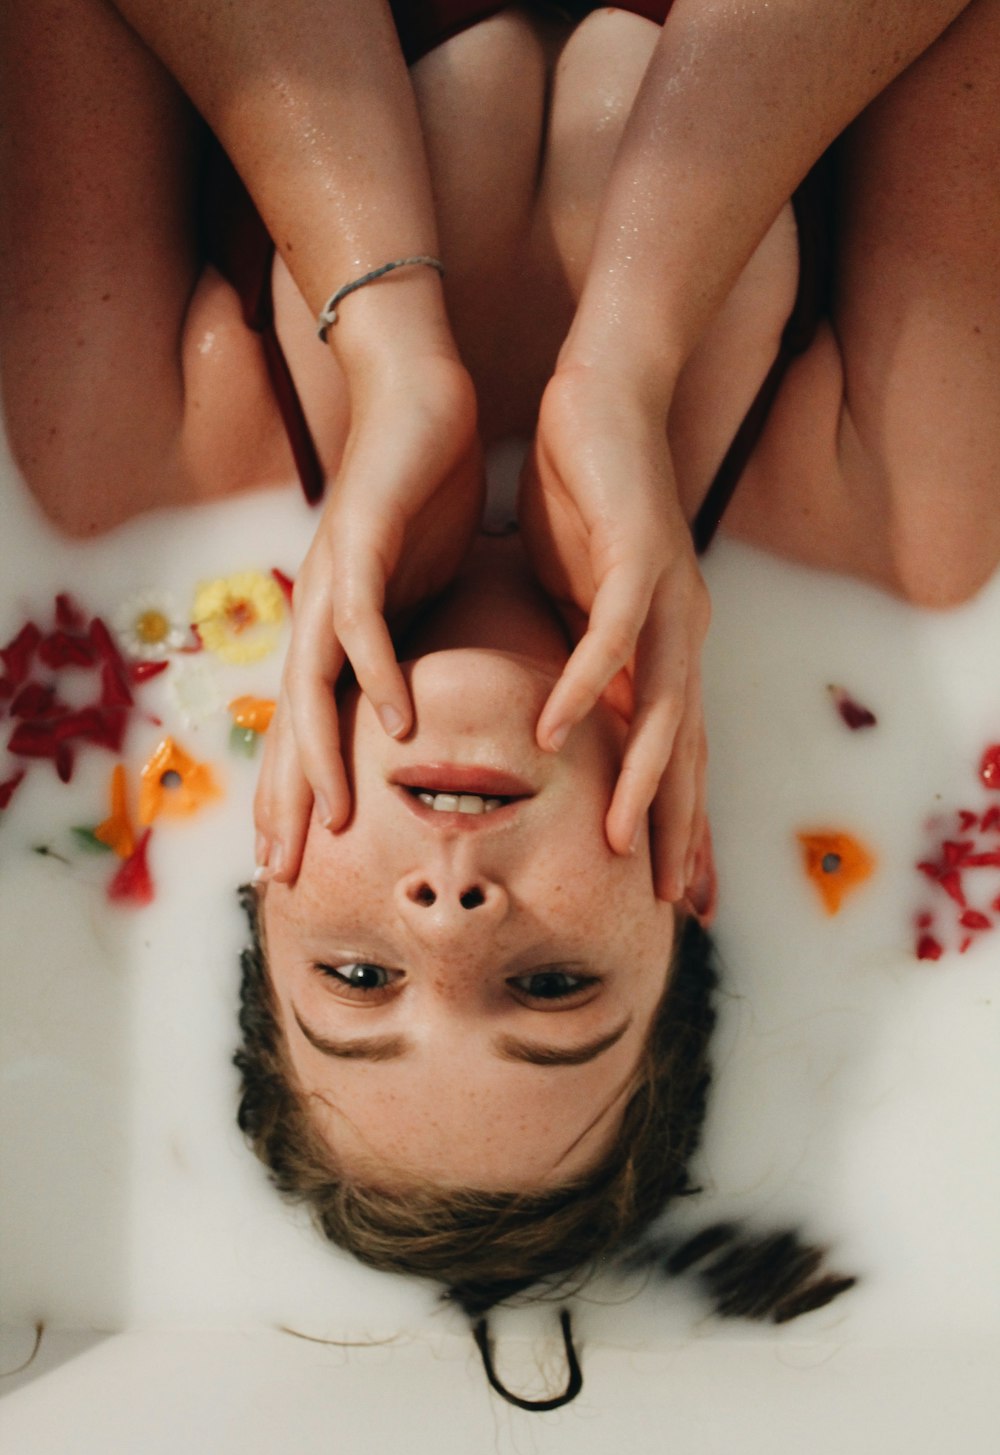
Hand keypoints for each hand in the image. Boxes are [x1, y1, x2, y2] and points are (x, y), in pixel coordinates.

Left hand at [254, 348, 482, 879]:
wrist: (420, 398)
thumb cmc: (428, 497)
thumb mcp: (433, 595)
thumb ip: (431, 648)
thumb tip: (448, 706)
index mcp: (345, 632)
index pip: (316, 730)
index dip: (303, 796)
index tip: (304, 864)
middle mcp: (324, 616)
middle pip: (293, 726)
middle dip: (284, 801)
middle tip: (282, 875)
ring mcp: (335, 578)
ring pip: (313, 685)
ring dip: (320, 756)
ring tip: (333, 822)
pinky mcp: (360, 539)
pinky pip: (363, 619)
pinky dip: (377, 671)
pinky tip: (398, 720)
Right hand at [519, 363, 709, 901]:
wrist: (601, 396)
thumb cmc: (577, 499)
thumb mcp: (565, 601)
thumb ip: (562, 659)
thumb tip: (539, 715)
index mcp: (658, 646)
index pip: (671, 750)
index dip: (674, 820)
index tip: (668, 890)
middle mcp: (677, 632)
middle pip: (685, 748)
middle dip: (679, 828)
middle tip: (672, 902)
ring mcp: (666, 596)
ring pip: (664, 706)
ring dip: (642, 779)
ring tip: (617, 843)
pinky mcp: (639, 554)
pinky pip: (613, 636)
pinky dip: (584, 687)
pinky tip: (552, 732)